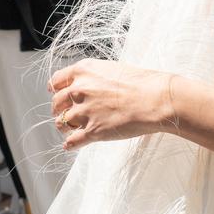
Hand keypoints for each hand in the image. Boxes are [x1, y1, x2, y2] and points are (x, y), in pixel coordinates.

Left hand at [50, 58, 172, 149]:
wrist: (157, 99)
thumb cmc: (143, 82)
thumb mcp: (113, 69)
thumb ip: (94, 77)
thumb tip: (86, 86)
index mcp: (84, 70)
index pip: (56, 81)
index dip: (56, 89)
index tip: (57, 93)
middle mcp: (79, 89)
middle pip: (56, 103)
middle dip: (60, 109)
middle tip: (67, 113)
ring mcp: (84, 112)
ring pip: (61, 123)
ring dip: (66, 127)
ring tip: (75, 128)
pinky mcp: (92, 132)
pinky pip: (71, 142)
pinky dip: (70, 144)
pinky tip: (72, 144)